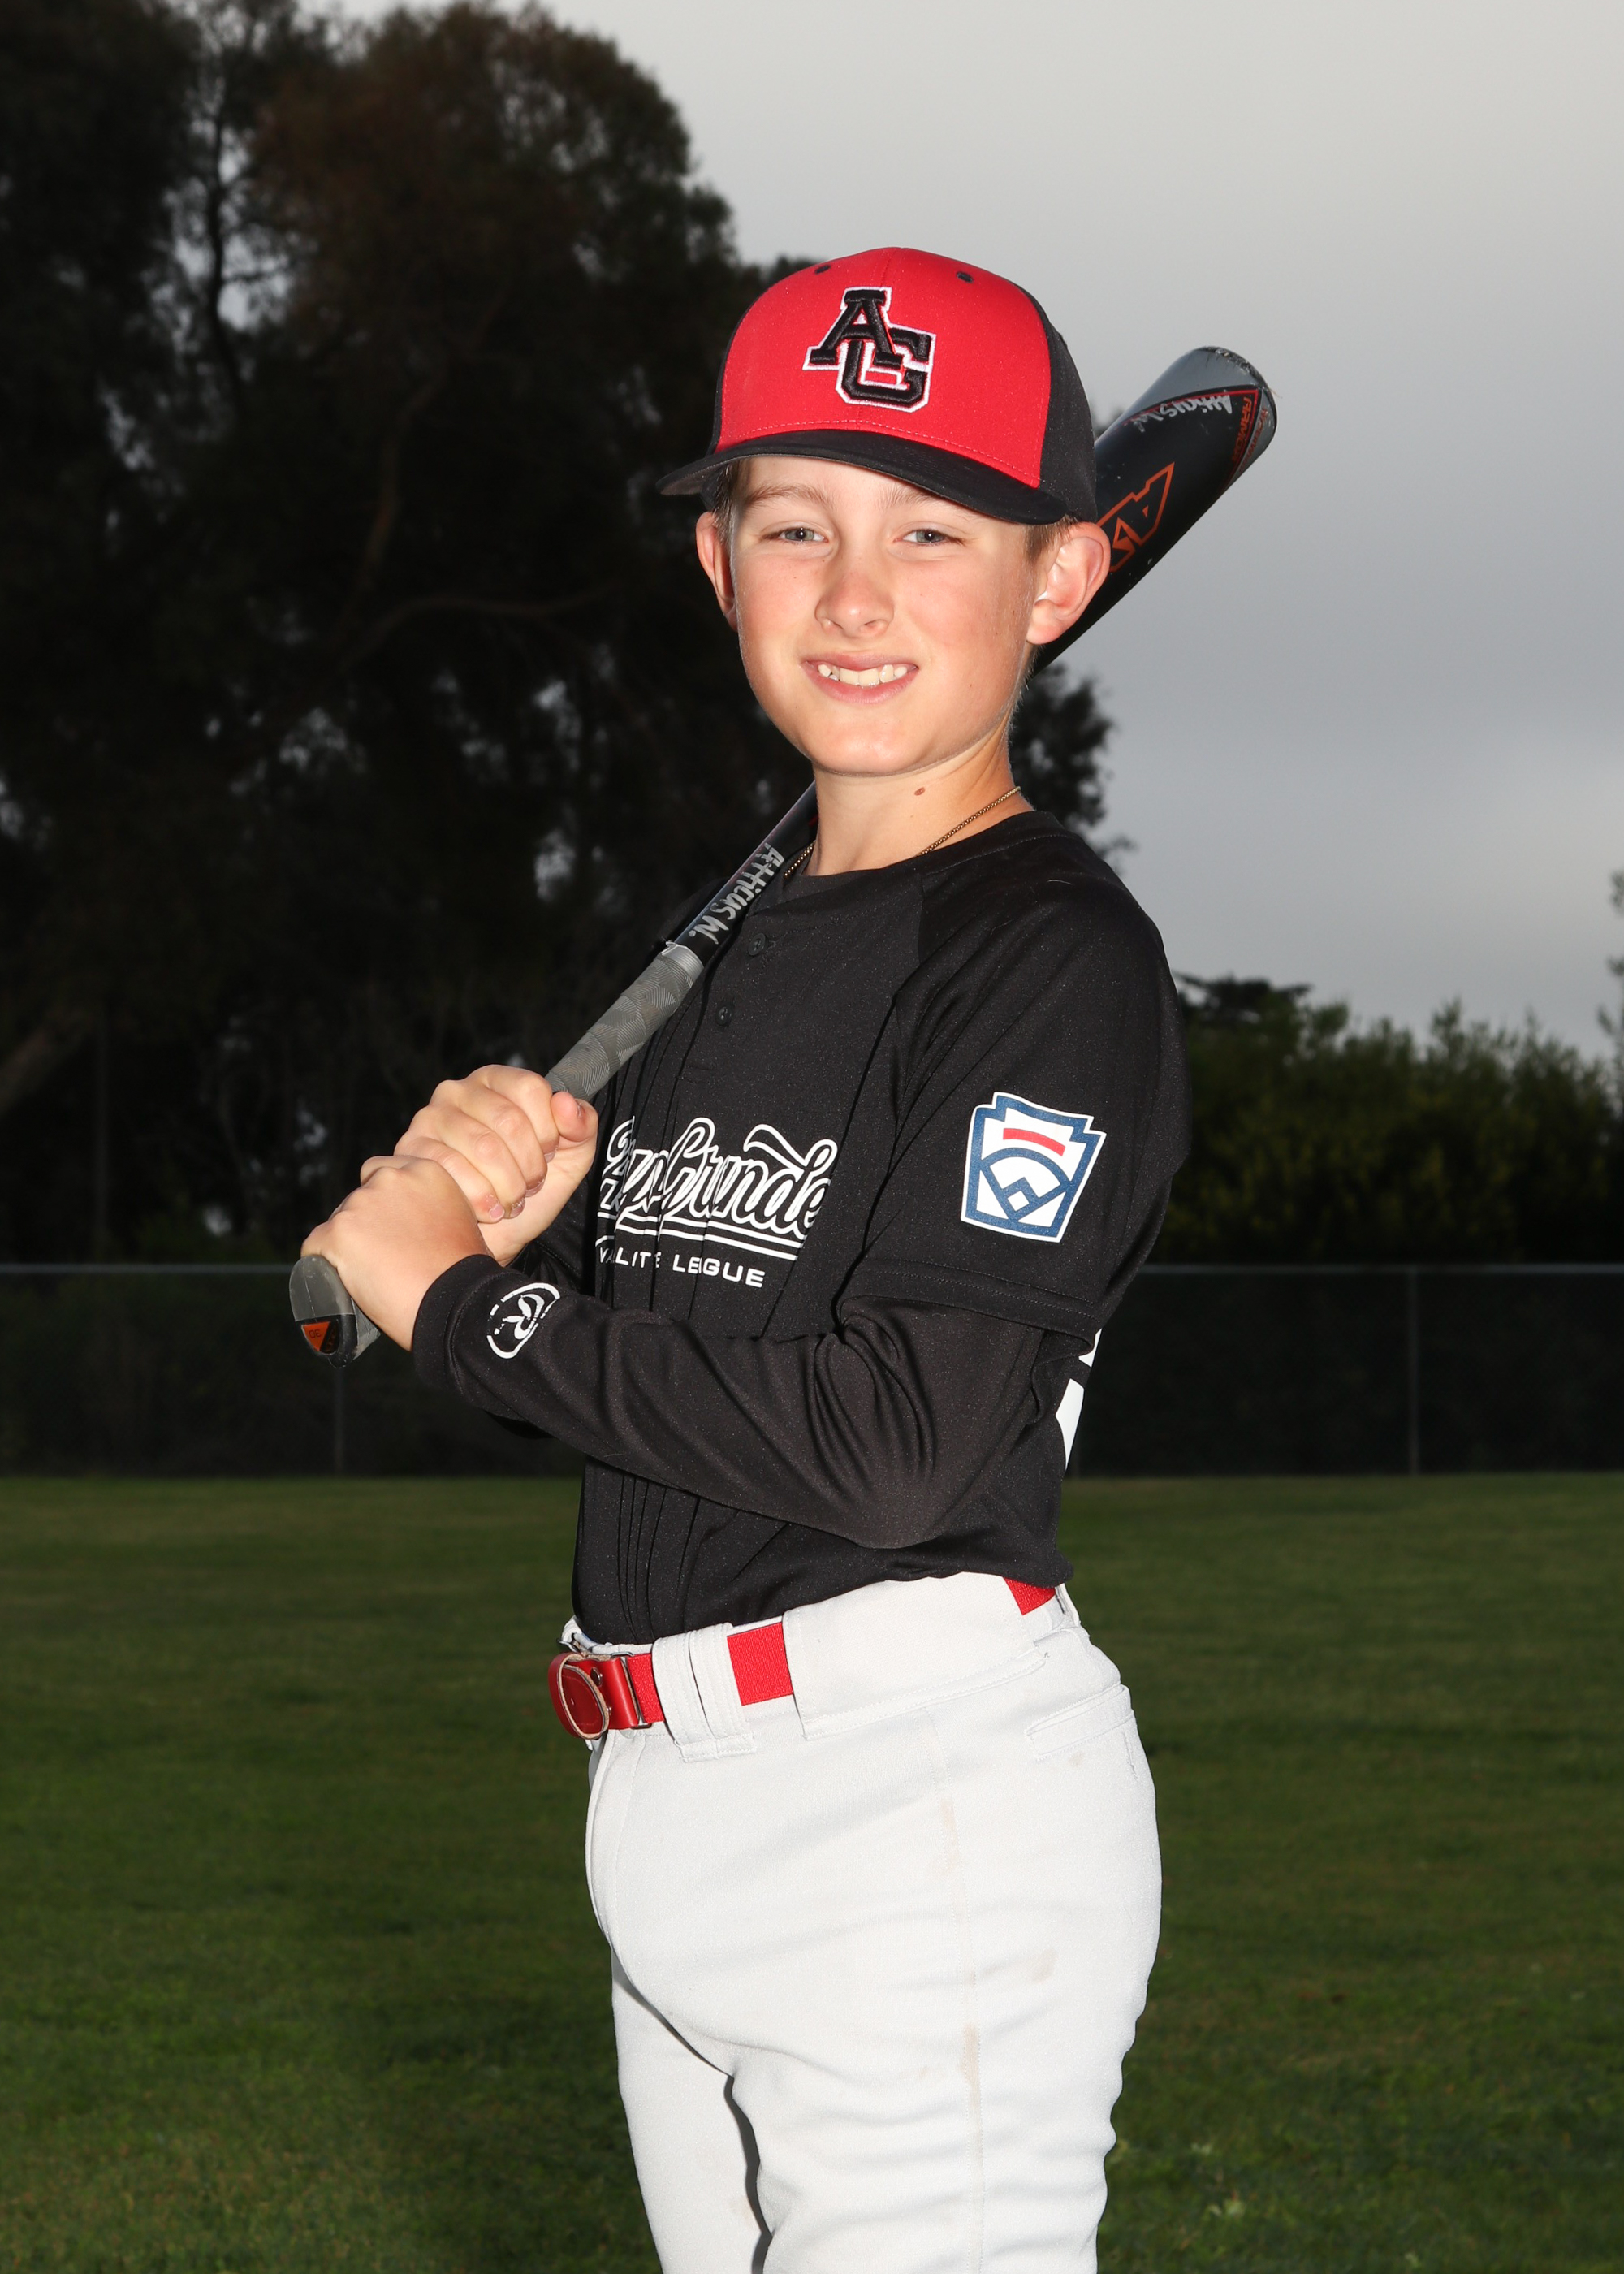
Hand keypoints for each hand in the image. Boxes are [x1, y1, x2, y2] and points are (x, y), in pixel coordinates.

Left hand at [300, 1155, 485, 1349]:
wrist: (455, 1302)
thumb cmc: (465, 1273)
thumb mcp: (463, 1221)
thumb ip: (435, 1208)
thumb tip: (414, 1223)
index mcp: (424, 1171)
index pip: (383, 1172)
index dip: (382, 1203)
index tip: (388, 1228)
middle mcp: (389, 1179)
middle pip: (358, 1199)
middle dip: (365, 1226)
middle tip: (384, 1259)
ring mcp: (360, 1205)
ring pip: (338, 1225)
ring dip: (347, 1246)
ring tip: (372, 1277)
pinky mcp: (337, 1233)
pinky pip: (315, 1248)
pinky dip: (324, 1266)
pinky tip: (345, 1282)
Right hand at [393, 1066, 598, 1265]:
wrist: (490, 1240)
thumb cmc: (526, 1193)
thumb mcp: (568, 1161)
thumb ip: (580, 1128)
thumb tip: (566, 1103)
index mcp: (497, 1082)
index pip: (531, 1088)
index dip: (549, 1131)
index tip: (548, 1155)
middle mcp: (458, 1091)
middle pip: (508, 1120)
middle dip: (530, 1165)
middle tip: (530, 1186)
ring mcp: (430, 1118)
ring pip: (483, 1147)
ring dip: (508, 1186)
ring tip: (510, 1201)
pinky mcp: (411, 1150)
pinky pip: (452, 1168)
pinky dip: (480, 1197)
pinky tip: (488, 1211)